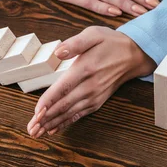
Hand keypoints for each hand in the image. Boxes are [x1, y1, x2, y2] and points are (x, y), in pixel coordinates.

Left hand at [27, 26, 156, 137]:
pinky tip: (54, 129)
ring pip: (70, 113)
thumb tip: (58, 51)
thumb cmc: (111, 43)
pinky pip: (79, 115)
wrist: (134, 55)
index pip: (62, 88)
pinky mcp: (97, 101)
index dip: (48, 102)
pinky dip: (66, 123)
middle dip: (45, 119)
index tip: (36, 113)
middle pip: (63, 105)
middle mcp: (90, 86)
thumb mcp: (93, 34)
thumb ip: (74, 43)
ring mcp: (94, 96)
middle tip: (31, 129)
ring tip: (37, 133)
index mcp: (85, 69)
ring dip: (53, 123)